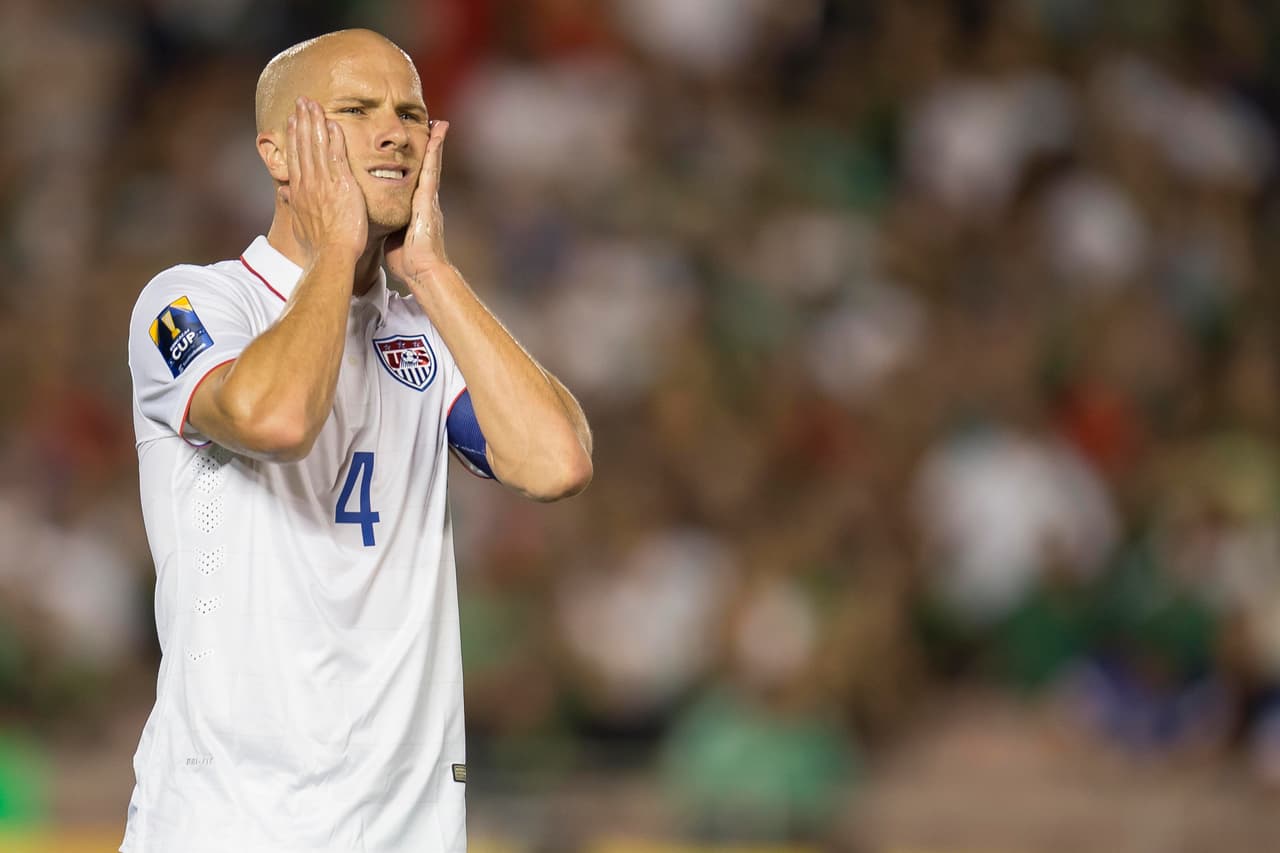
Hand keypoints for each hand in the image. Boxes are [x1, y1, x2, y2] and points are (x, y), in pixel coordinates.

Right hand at [279, 97, 367, 264]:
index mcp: (299, 191)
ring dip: (314, 122)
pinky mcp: (341, 186)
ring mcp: (323, 183)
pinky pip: (336, 156)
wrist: (332, 255)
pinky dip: (334, 139)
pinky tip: (332, 123)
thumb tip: (285, 194)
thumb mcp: (299, 225)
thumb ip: (293, 206)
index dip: (294, 137)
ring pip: (317, 146)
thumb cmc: (319, 246)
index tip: (293, 121)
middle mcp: (308, 183)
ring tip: (313, 104)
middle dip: (302, 121)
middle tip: (301, 101)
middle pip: (303, 145)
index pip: (295, 157)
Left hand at [384, 119, 450, 283]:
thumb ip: (390, 224)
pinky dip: (435, 153)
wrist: (424, 272)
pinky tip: (436, 137)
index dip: (418, 162)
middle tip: (436, 125)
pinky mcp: (429, 200)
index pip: (417, 179)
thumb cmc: (409, 260)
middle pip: (428, 167)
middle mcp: (426, 200)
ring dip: (436, 144)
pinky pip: (431, 171)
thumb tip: (377, 220)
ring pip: (432, 165)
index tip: (419, 145)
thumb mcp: (395, 237)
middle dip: (432, 146)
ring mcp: (430, 199)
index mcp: (417, 208)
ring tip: (439, 124)